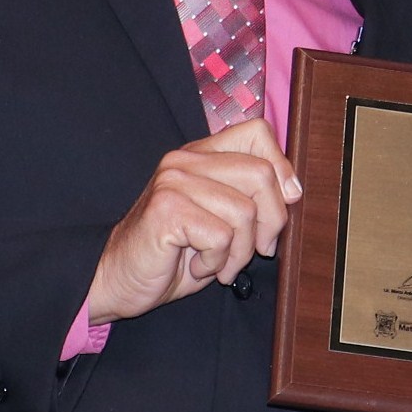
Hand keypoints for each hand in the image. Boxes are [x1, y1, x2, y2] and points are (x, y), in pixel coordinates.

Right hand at [86, 119, 301, 324]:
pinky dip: (217, 263)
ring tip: (217, 262)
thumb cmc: (172, 254)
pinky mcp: (167, 209)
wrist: (118, 279)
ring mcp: (174, 181)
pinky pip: (221, 236)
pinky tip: (196, 265)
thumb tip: (293, 190)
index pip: (257, 132)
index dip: (281, 168)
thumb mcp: (220, 220)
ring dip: (240, 252)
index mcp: (201, 154)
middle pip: (261, 174)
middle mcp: (185, 159)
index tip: (283, 203)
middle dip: (271, 222)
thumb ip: (249, 198)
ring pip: (245, 211)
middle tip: (254, 250)